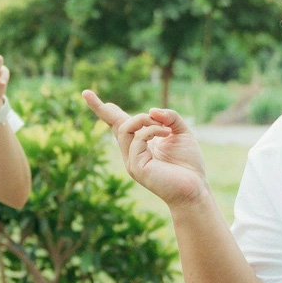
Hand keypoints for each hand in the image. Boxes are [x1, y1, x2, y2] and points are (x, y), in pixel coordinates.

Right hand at [82, 92, 211, 207]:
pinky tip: (166, 133)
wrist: (195, 189)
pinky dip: (152, 130)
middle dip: (101, 108)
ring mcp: (131, 160)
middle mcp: (132, 152)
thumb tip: (151, 110)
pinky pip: (138, 138)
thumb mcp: (181, 132)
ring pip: (125, 128)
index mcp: (140, 144)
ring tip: (164, 125)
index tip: (87, 94)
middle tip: (86, 93)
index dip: (105, 110)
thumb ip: (169, 117)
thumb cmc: (189, 164)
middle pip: (115, 125)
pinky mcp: (136, 167)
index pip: (120, 125)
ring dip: (143, 119)